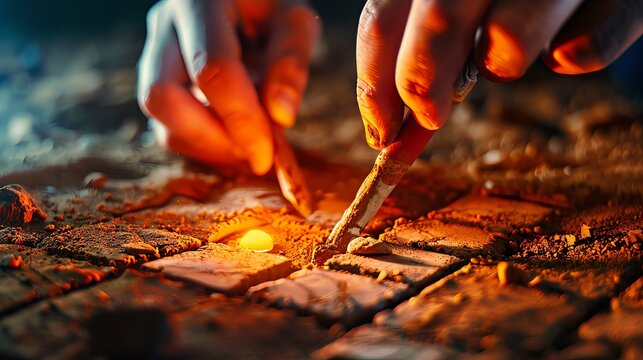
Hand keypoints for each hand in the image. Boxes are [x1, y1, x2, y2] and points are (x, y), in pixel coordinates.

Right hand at [137, 0, 319, 173]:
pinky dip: (204, 147)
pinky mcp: (159, 84)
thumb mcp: (294, 20)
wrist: (243, 0)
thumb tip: (281, 117)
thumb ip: (291, 62)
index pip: (211, 69)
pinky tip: (237, 143)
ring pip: (160, 120)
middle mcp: (165, 28)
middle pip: (162, 97)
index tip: (267, 155)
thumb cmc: (271, 6)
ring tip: (251, 148)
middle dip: (211, 139)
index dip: (240, 119)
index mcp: (199, 3)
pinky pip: (169, 128)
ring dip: (207, 148)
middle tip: (256, 156)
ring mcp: (154, 57)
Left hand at [356, 0, 642, 148]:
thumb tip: (393, 118)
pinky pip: (589, 48)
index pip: (385, 15)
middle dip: (422, 81)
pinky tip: (566, 47)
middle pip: (438, 20)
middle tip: (427, 116)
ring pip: (508, 41)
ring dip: (502, 62)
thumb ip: (424, 36)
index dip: (375, 82)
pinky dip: (579, 52)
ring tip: (506, 53)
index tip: (380, 130)